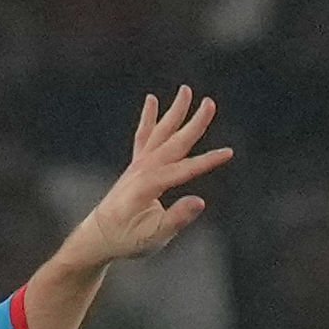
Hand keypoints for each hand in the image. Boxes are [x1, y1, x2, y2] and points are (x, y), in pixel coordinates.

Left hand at [61, 88, 232, 267]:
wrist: (99, 236)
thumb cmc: (127, 239)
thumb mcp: (154, 236)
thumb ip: (176, 219)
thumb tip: (200, 202)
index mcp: (149, 185)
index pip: (185, 169)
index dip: (208, 161)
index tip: (228, 152)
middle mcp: (143, 169)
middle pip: (174, 142)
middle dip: (194, 123)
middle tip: (210, 103)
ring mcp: (138, 165)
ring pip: (160, 132)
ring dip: (174, 111)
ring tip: (186, 90)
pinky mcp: (135, 166)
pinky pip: (143, 136)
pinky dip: (148, 118)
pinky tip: (151, 100)